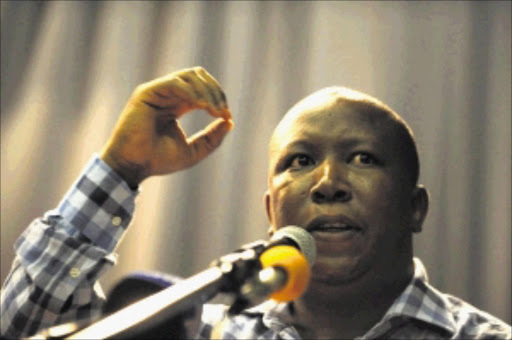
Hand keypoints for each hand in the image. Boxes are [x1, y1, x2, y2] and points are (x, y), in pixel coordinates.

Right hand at [100, 67, 232, 187]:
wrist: (134, 166)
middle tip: (222, 111)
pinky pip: (174, 82)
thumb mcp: (194, 150)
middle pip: (199, 76)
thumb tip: (230, 121)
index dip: (218, 98)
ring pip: (190, 76)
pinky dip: (191, 92)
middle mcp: (168, 95)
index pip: (203, 89)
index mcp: (178, 105)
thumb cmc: (159, 160)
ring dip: (206, 91)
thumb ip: (213, 137)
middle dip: (215, 91)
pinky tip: (200, 106)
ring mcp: (157, 91)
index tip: (226, 116)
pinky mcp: (147, 92)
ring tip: (212, 110)